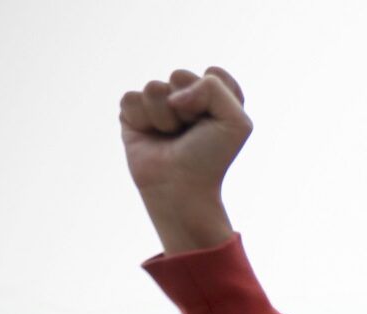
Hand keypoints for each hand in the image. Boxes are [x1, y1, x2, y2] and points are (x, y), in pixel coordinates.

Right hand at [119, 67, 250, 253]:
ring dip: (164, 116)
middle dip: (188, 105)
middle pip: (180, 75)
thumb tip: (172, 93)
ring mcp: (158, 104)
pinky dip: (142, 119)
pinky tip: (151, 136)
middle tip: (191, 131)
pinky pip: (131, 98)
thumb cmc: (211, 157)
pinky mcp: (132, 113)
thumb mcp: (236, 121)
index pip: (214, 73)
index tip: (217, 123)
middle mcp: (186, 97)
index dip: (216, 97)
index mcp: (214, 96)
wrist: (182, 187)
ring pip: (154, 87)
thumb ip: (215, 87)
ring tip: (171, 136)